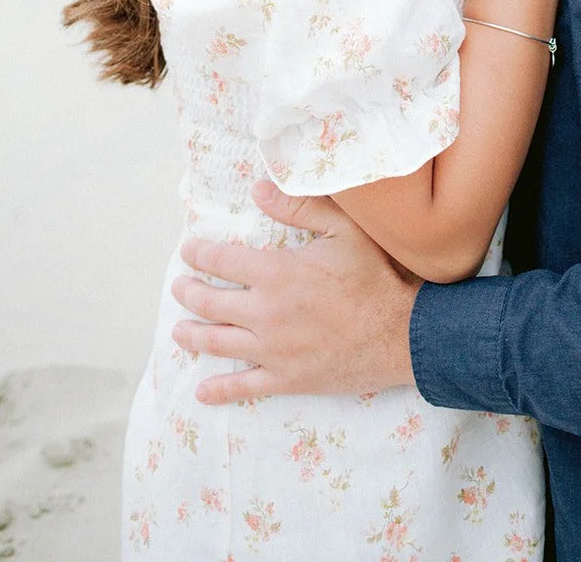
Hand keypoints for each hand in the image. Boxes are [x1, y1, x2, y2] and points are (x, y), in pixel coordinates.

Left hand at [170, 181, 420, 404]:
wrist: (401, 333)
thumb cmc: (376, 275)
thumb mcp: (344, 229)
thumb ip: (300, 208)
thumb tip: (259, 189)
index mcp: (277, 272)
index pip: (223, 260)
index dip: (201, 253)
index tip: (188, 249)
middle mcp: (266, 312)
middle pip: (211, 303)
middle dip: (189, 292)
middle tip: (179, 286)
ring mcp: (273, 349)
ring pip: (218, 343)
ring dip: (192, 335)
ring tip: (179, 330)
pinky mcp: (285, 378)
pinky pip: (242, 387)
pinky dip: (219, 390)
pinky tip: (202, 391)